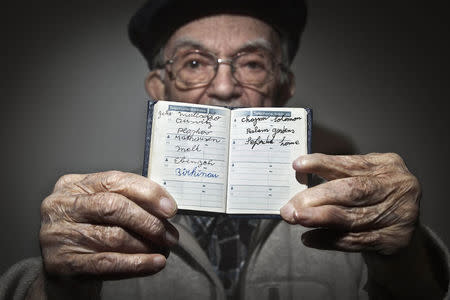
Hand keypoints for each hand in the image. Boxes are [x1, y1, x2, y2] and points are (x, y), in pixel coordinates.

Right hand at [40, 171, 178, 277]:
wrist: (61, 271)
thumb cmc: (88, 232)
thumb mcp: (100, 209)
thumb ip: (126, 200)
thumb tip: (165, 206)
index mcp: (73, 185)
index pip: (115, 181)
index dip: (147, 193)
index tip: (170, 208)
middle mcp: (61, 206)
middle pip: (114, 207)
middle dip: (149, 221)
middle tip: (170, 234)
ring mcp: (59, 235)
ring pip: (114, 237)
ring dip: (146, 245)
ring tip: (164, 250)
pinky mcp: (63, 263)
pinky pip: (108, 263)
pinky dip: (137, 264)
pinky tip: (154, 263)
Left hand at [280, 153, 419, 254]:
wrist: (401, 242)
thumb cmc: (374, 205)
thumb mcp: (362, 183)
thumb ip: (337, 179)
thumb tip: (299, 179)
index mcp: (388, 165)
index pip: (351, 163)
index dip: (323, 164)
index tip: (298, 165)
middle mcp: (399, 187)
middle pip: (351, 191)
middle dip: (316, 197)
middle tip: (291, 205)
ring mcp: (401, 215)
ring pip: (351, 217)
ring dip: (319, 219)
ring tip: (297, 218)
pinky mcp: (395, 240)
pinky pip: (354, 240)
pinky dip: (328, 239)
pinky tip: (310, 238)